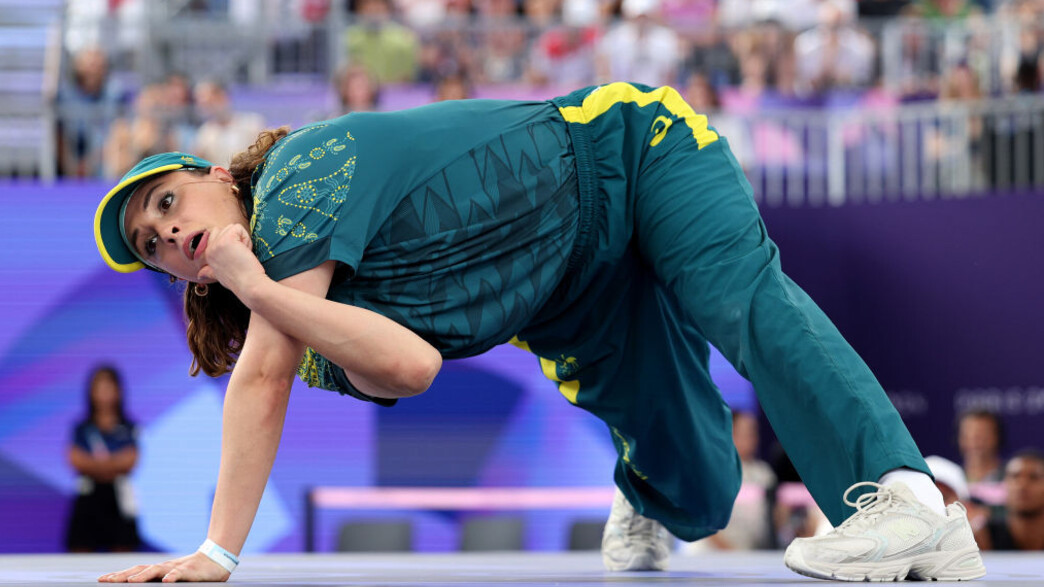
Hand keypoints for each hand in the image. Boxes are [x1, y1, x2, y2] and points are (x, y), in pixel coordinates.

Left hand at [98, 551, 230, 582]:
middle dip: (123, 575)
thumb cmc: (192, 572)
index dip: (119, 575)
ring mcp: (177, 568)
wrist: (216, 560)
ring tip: (132, 581)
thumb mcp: (172, 577)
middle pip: (141, 569)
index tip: (102, 579)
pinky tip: (167, 581)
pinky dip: (173, 577)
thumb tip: (138, 585)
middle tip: (106, 581)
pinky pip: (181, 574)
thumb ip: (158, 581)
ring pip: (158, 570)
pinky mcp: (191, 571)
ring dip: (144, 575)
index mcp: (158, 570)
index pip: (135, 571)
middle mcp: (164, 567)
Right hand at [197, 223, 265, 296]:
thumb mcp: (218, 276)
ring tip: (242, 254)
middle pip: (225, 229)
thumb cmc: (238, 281)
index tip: (235, 259)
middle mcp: (210, 248)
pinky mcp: (227, 239)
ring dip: (242, 239)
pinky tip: (245, 251)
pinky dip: (246, 238)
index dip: (231, 244)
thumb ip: (209, 272)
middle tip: (240, 255)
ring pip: (233, 228)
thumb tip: (200, 275)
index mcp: (207, 255)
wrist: (248, 285)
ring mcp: (217, 243)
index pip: (217, 235)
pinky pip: (239, 228)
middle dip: (236, 239)